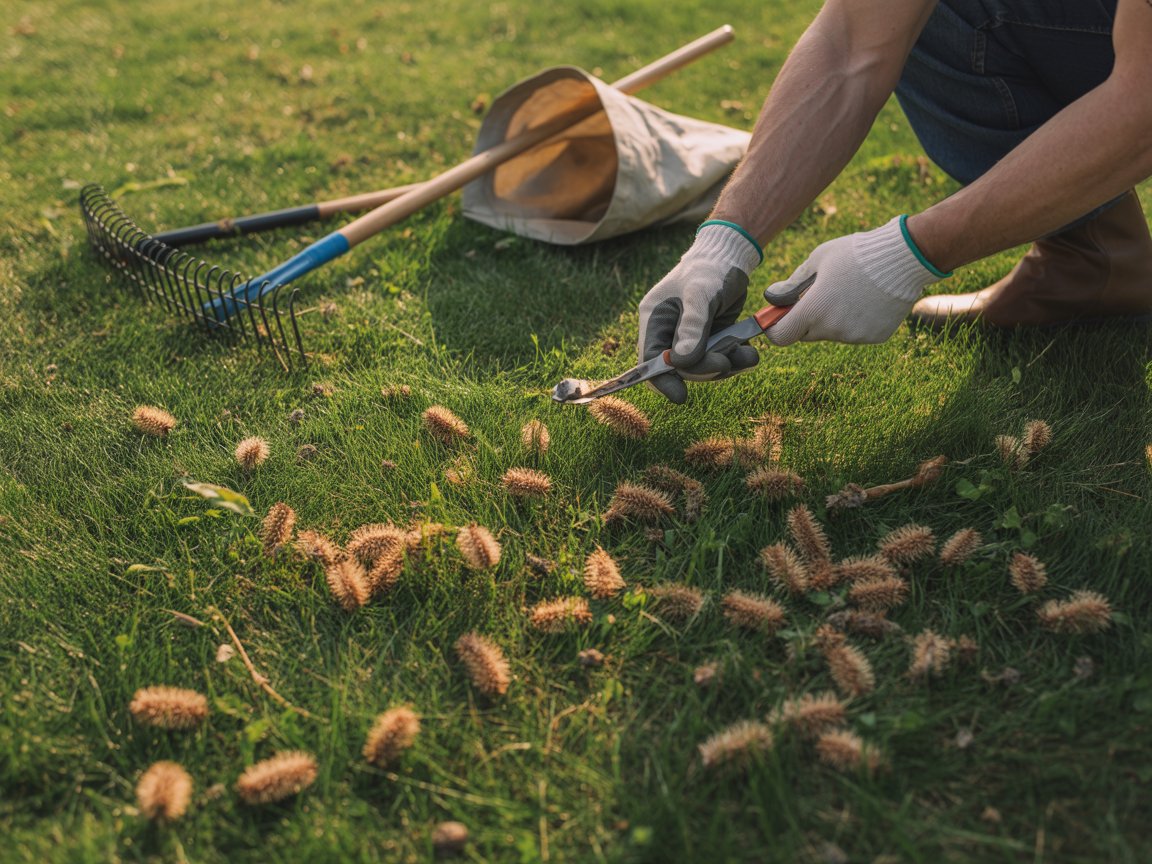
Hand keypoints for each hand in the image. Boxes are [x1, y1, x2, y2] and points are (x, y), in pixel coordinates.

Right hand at [637, 222, 762, 402]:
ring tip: (745, 356)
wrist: (730, 257)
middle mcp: (668, 333)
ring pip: (702, 368)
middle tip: (726, 361)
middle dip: (703, 369)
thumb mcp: (700, 295)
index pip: (650, 361)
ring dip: (724, 366)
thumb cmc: (709, 270)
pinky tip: (749, 353)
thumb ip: (692, 327)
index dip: (662, 381)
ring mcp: (690, 338)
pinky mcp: (710, 339)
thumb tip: (680, 362)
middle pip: (679, 369)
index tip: (681, 396)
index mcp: (655, 321)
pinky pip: (719, 359)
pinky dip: (735, 360)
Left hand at [763, 216, 949, 344]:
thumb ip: (792, 283)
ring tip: (850, 291)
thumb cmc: (856, 253)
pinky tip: (867, 299)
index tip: (777, 318)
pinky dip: (854, 321)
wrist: (904, 258)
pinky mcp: (874, 337)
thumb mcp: (818, 260)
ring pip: (831, 333)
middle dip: (805, 319)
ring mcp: (855, 335)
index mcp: (813, 310)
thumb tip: (772, 297)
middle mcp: (832, 329)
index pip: (781, 336)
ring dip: (832, 319)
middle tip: (817, 296)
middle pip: (805, 334)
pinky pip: (854, 333)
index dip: (775, 327)